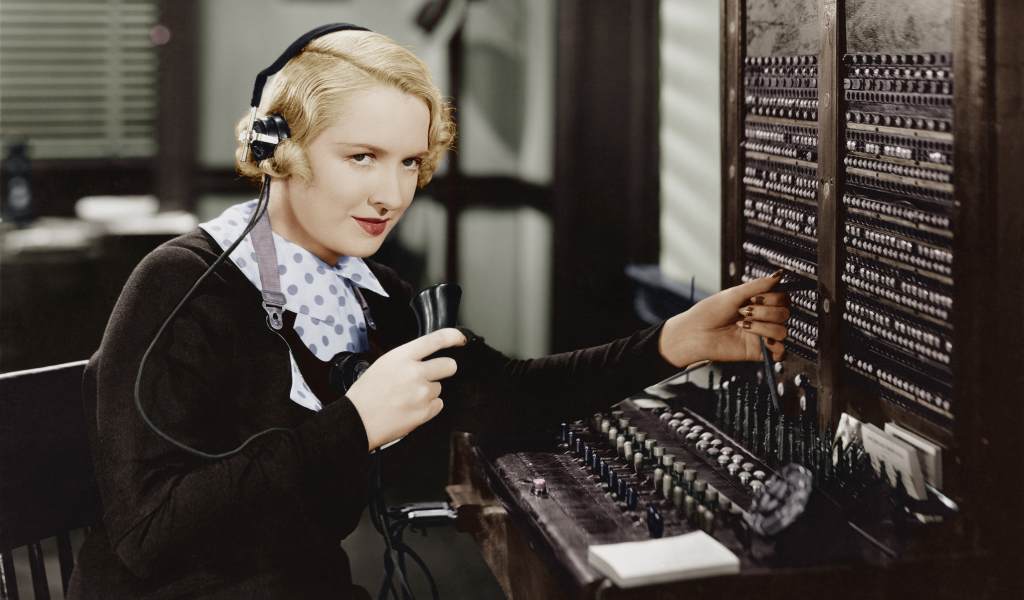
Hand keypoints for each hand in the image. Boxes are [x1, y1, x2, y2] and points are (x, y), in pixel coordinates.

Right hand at [346, 328, 466, 450]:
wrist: (357, 421)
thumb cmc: (366, 394)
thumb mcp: (383, 364)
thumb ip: (407, 359)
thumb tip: (426, 359)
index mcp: (402, 357)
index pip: (436, 340)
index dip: (454, 337)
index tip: (461, 339)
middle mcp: (415, 372)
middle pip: (449, 365)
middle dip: (444, 369)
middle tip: (430, 376)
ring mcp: (422, 393)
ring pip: (439, 388)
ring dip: (429, 392)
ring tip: (408, 397)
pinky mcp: (425, 412)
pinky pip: (438, 405)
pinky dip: (428, 407)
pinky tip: (411, 407)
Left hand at [658, 271, 789, 366]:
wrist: (695, 334)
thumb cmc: (708, 313)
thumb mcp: (734, 294)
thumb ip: (759, 285)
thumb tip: (779, 275)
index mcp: (757, 304)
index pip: (782, 299)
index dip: (773, 297)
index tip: (753, 298)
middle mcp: (761, 319)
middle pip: (785, 313)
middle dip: (764, 311)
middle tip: (744, 311)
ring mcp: (760, 335)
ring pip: (782, 330)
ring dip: (763, 326)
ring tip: (743, 325)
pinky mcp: (758, 352)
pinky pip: (780, 351)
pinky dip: (774, 345)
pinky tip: (760, 340)